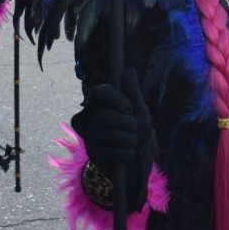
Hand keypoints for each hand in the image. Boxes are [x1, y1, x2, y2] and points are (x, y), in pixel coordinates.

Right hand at [71, 69, 156, 210]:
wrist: (136, 159)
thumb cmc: (137, 131)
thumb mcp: (139, 110)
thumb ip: (133, 92)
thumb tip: (129, 70)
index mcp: (101, 102)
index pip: (100, 92)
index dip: (117, 100)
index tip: (131, 109)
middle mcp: (91, 116)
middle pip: (105, 116)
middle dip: (127, 124)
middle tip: (135, 129)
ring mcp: (89, 134)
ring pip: (109, 135)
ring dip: (130, 139)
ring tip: (134, 141)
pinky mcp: (92, 151)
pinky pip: (110, 151)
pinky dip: (126, 153)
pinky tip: (129, 153)